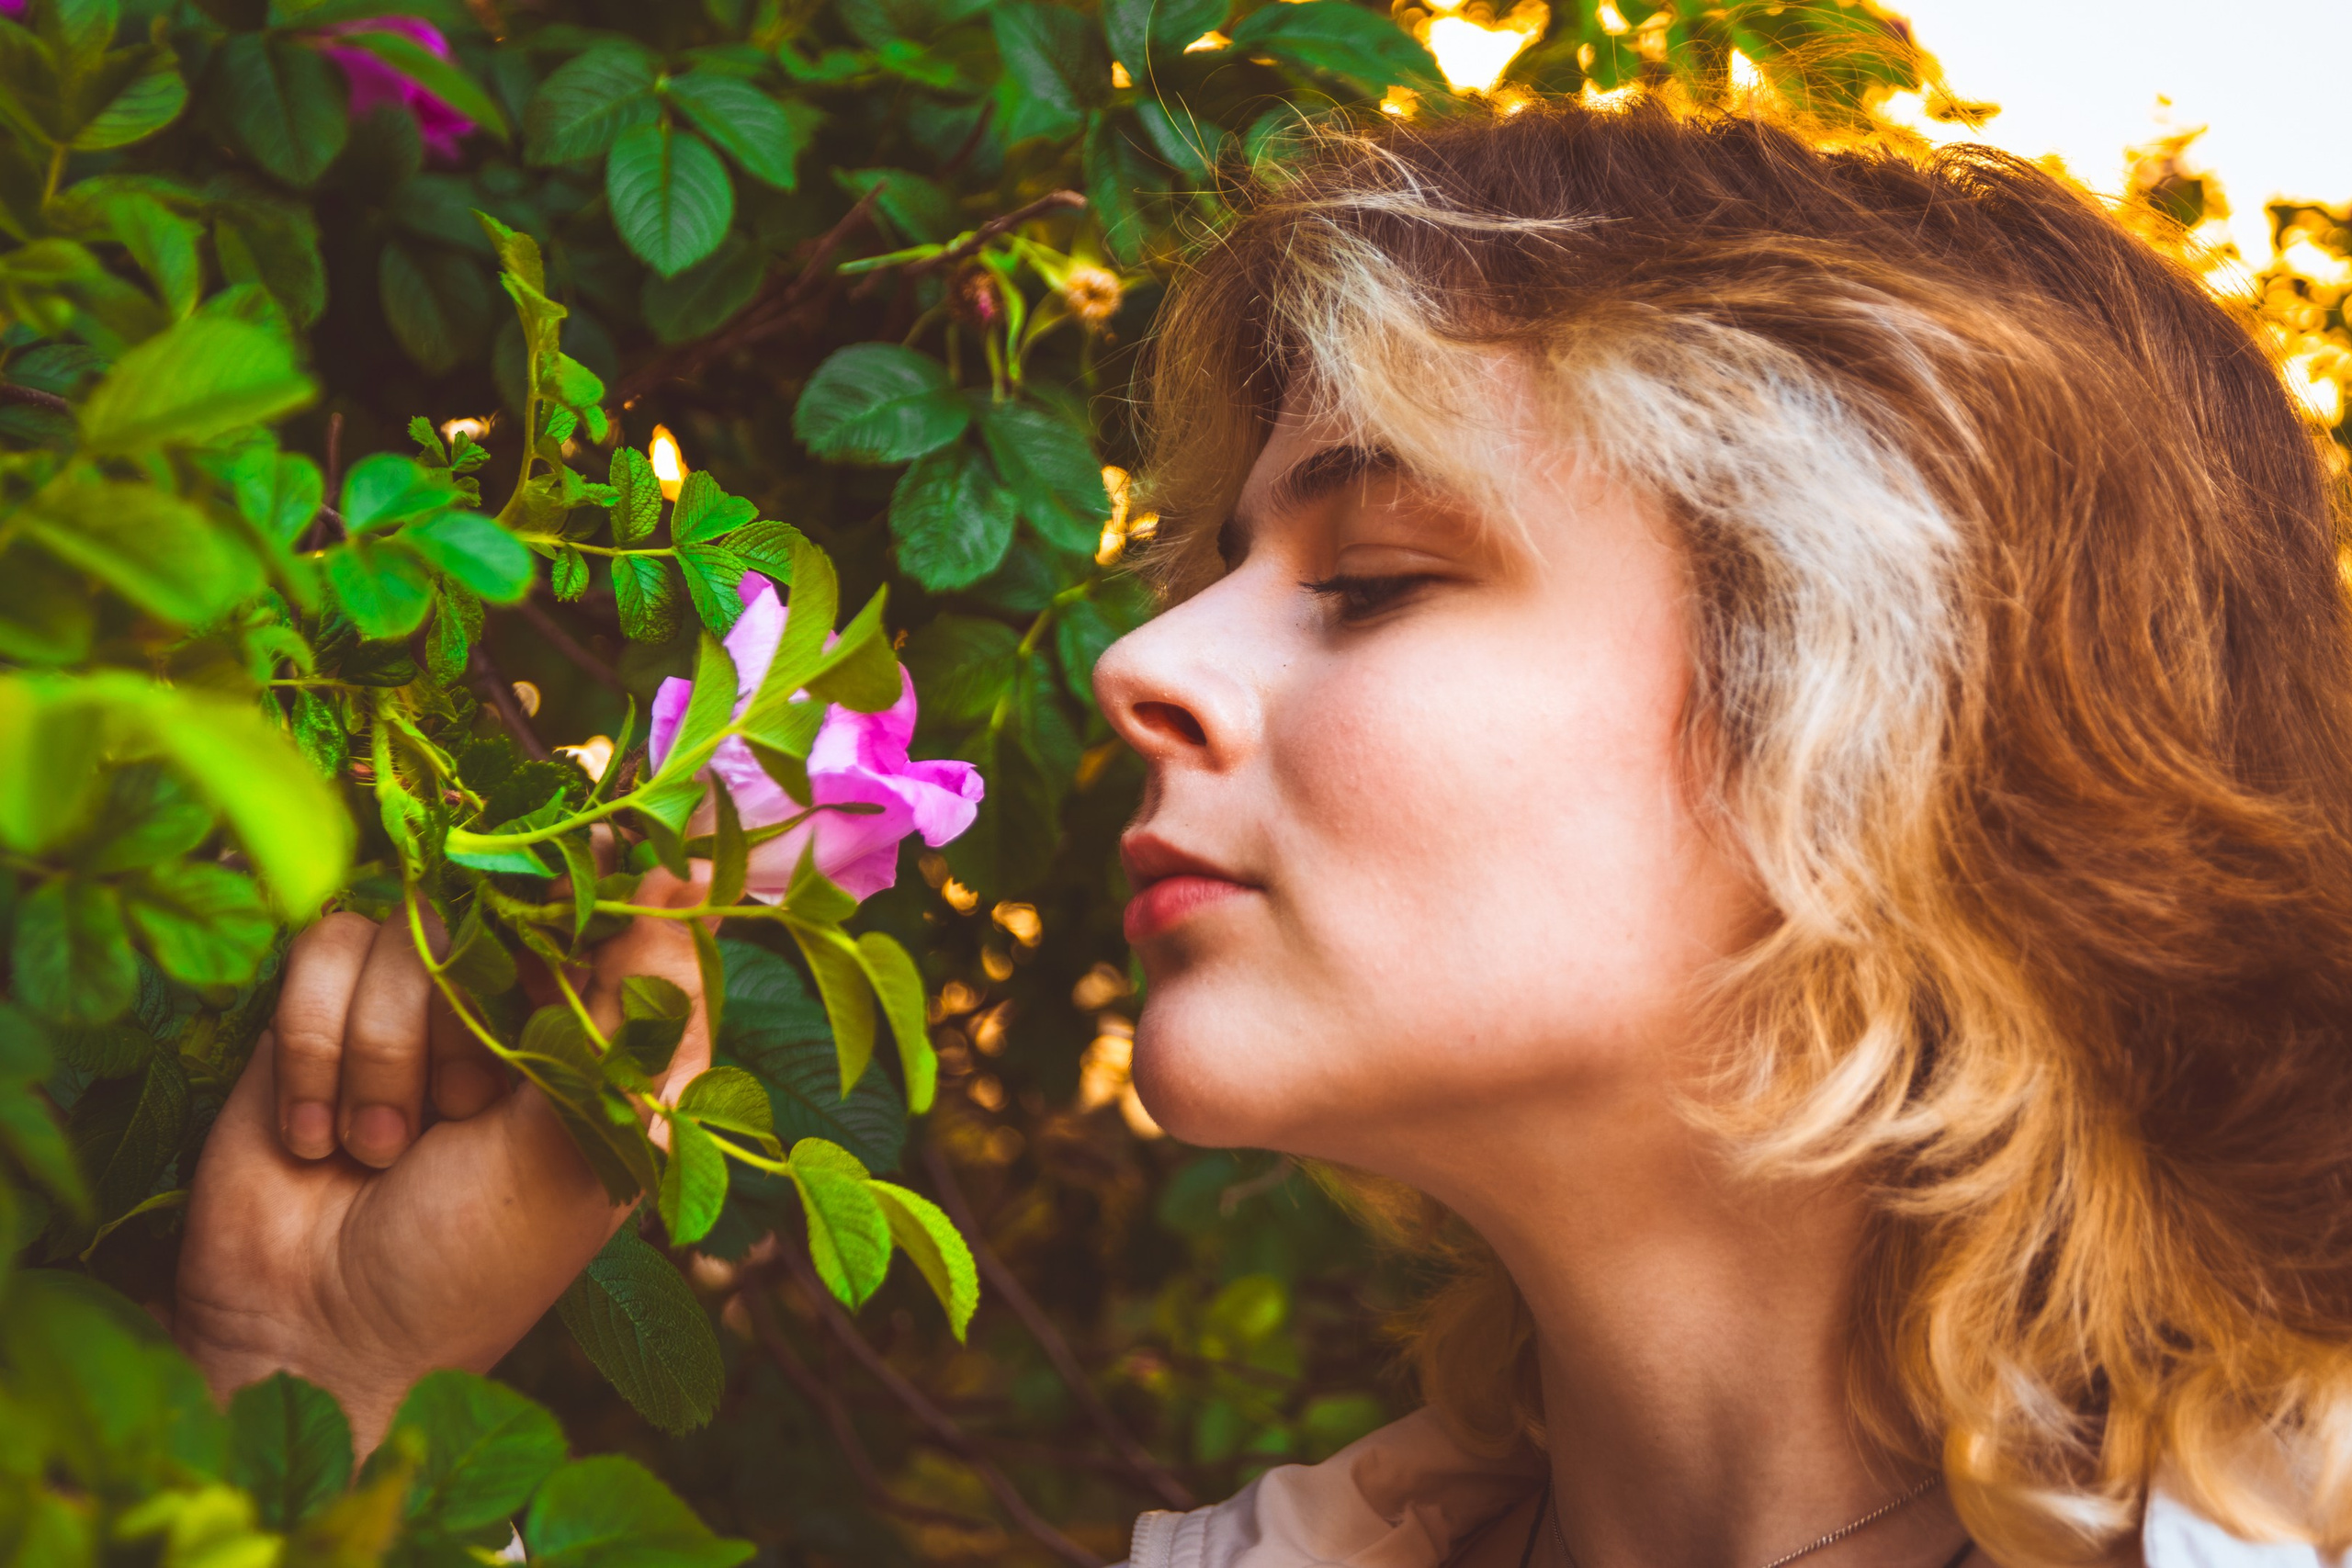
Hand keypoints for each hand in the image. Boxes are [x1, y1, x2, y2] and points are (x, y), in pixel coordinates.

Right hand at [174, 867, 713, 1451]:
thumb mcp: (578, 1150)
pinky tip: (320, 1141)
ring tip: (388, 1149)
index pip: (620, 908)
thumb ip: (631, 1015)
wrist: (317, 1332)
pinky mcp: (319, 1004)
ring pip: (410, 924)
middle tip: (467, 1110)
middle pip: (506, 898)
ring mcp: (417, 999)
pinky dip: (319, 1048)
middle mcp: (516, 1002)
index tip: (578, 873)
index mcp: (602, 1035)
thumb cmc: (475, 1264)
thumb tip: (681, 878)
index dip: (601, 886)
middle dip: (475, 1006)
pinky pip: (325, 946)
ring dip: (390, 1049)